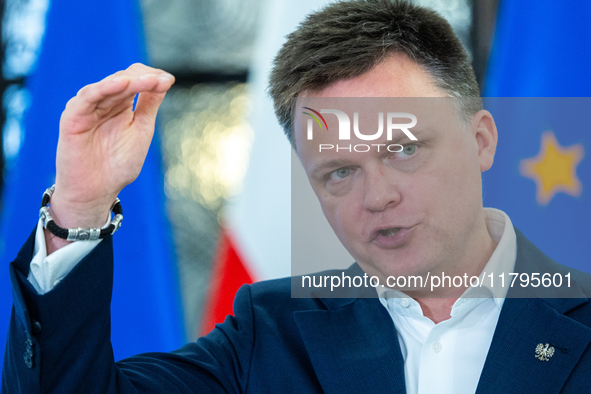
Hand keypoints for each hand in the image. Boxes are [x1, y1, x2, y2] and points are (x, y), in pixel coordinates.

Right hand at [46, 63, 173, 251]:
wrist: (97, 191)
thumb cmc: (118, 164)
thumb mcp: (141, 129)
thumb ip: (149, 104)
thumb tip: (164, 79)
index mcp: (119, 104)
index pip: (134, 80)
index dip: (151, 78)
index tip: (169, 81)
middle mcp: (103, 102)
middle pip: (123, 79)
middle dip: (144, 78)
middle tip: (162, 81)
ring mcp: (87, 108)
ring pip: (108, 86)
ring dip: (130, 81)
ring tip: (150, 81)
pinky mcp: (72, 117)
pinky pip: (87, 98)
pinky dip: (104, 88)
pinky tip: (121, 83)